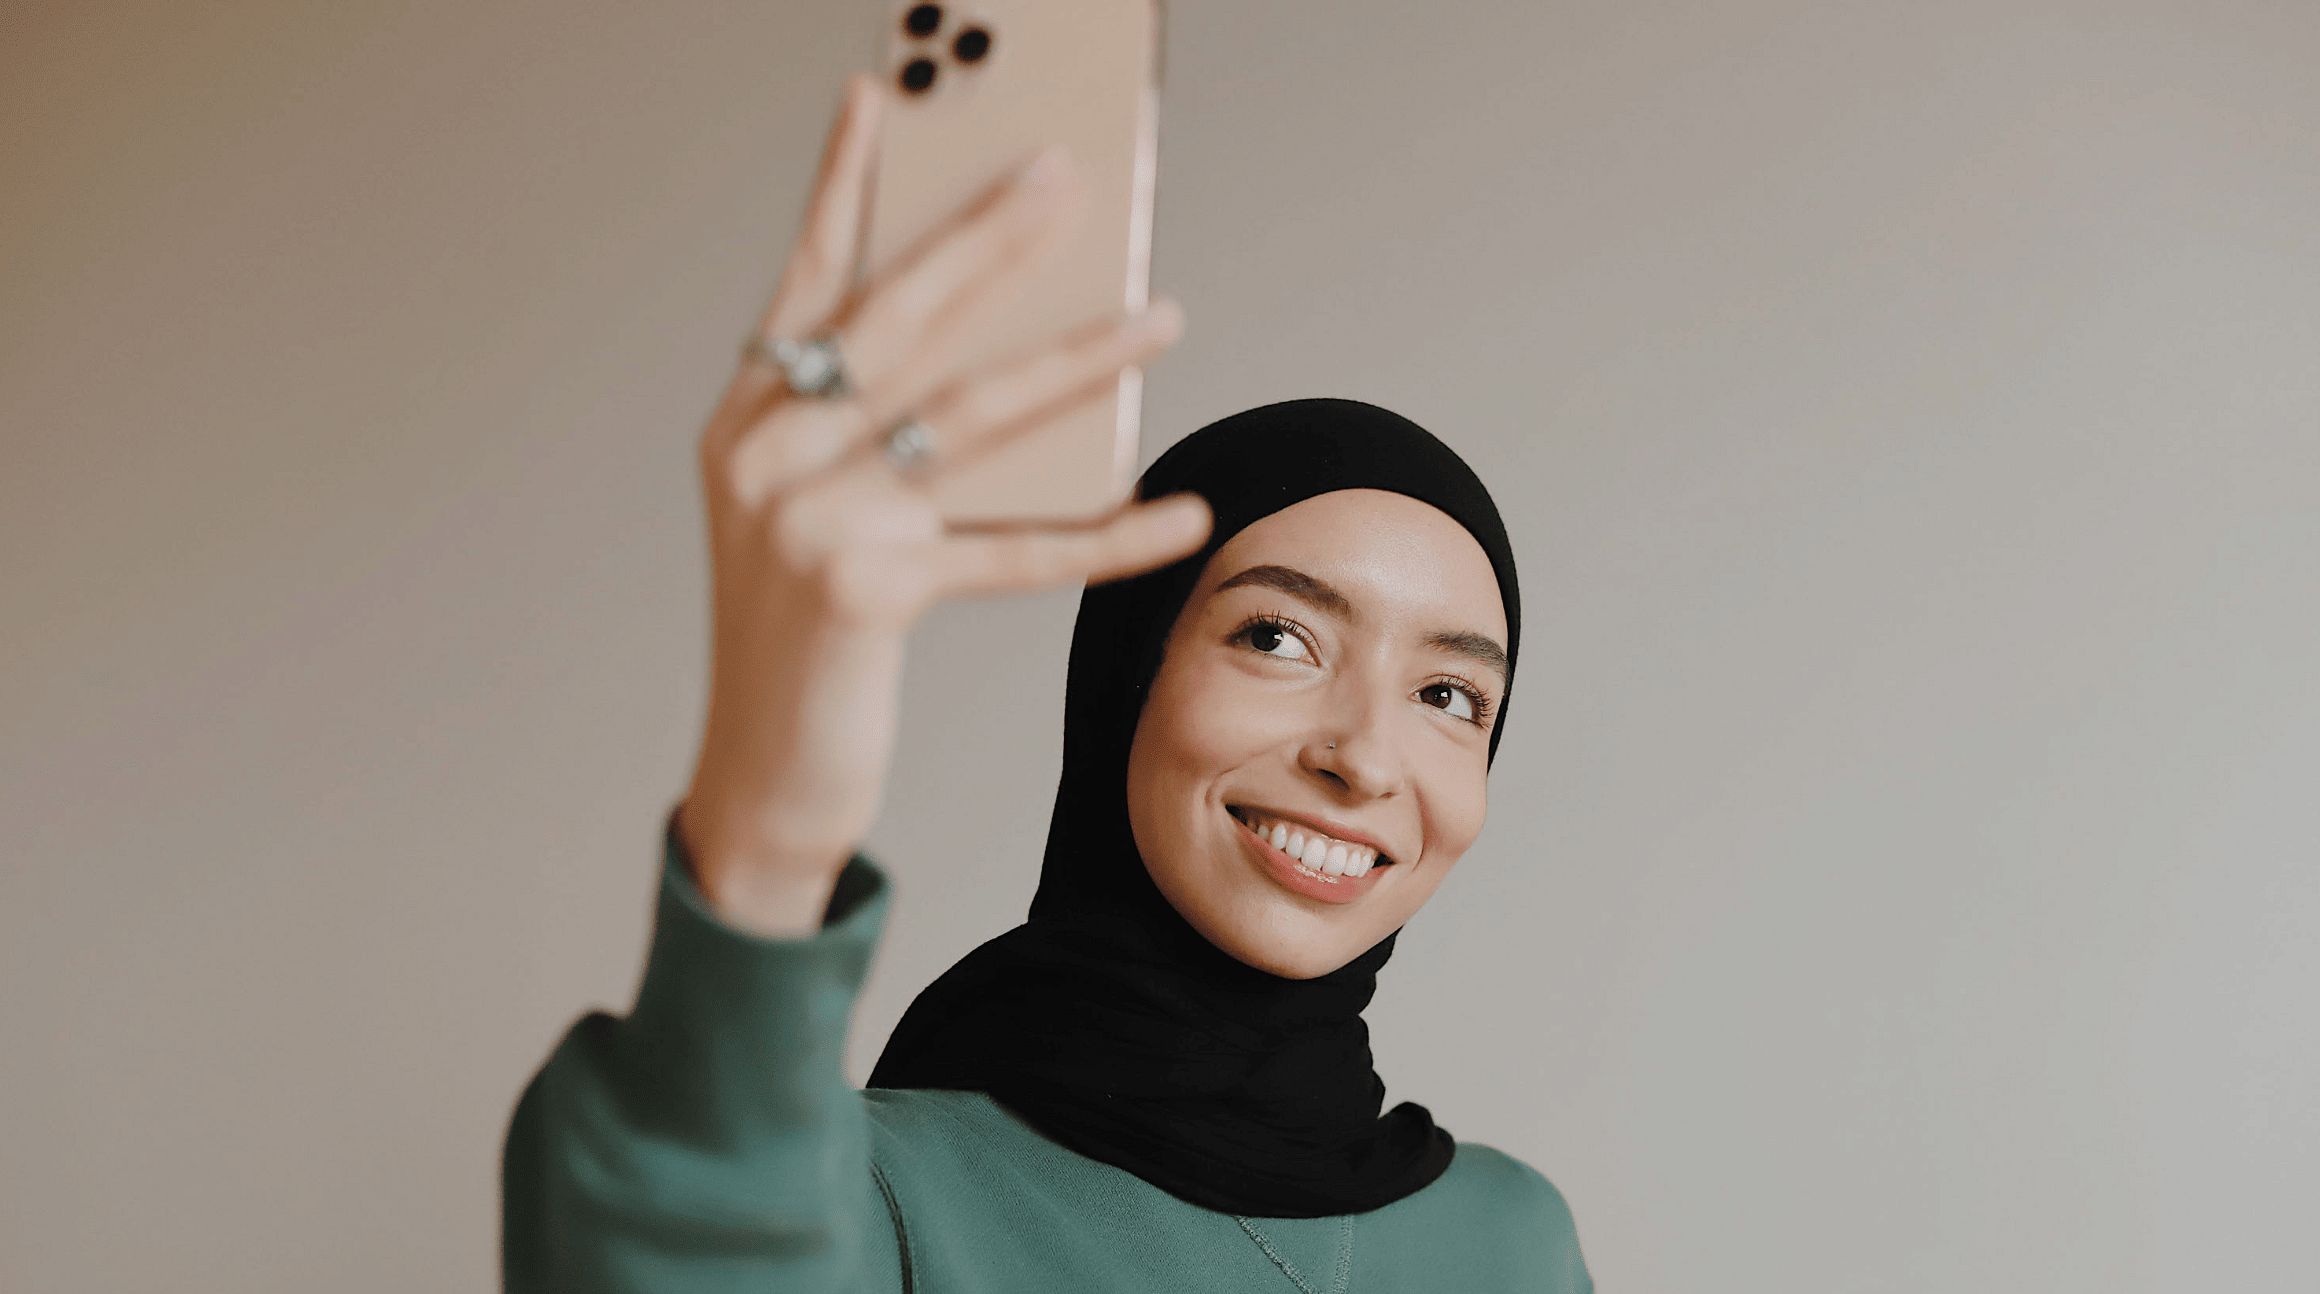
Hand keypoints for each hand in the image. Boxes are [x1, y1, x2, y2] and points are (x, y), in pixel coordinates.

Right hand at [678, 75, 1210, 934]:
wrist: (761, 777)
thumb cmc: (806, 640)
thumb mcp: (808, 516)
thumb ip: (864, 433)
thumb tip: (995, 356)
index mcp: (745, 420)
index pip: (808, 279)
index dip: (844, 185)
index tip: (882, 92)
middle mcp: (763, 453)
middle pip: (900, 318)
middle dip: (990, 237)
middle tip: (1066, 176)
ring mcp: (807, 519)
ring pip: (971, 414)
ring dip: (1080, 360)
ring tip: (1162, 315)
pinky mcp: (865, 592)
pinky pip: (1012, 547)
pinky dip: (1104, 533)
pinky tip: (1178, 511)